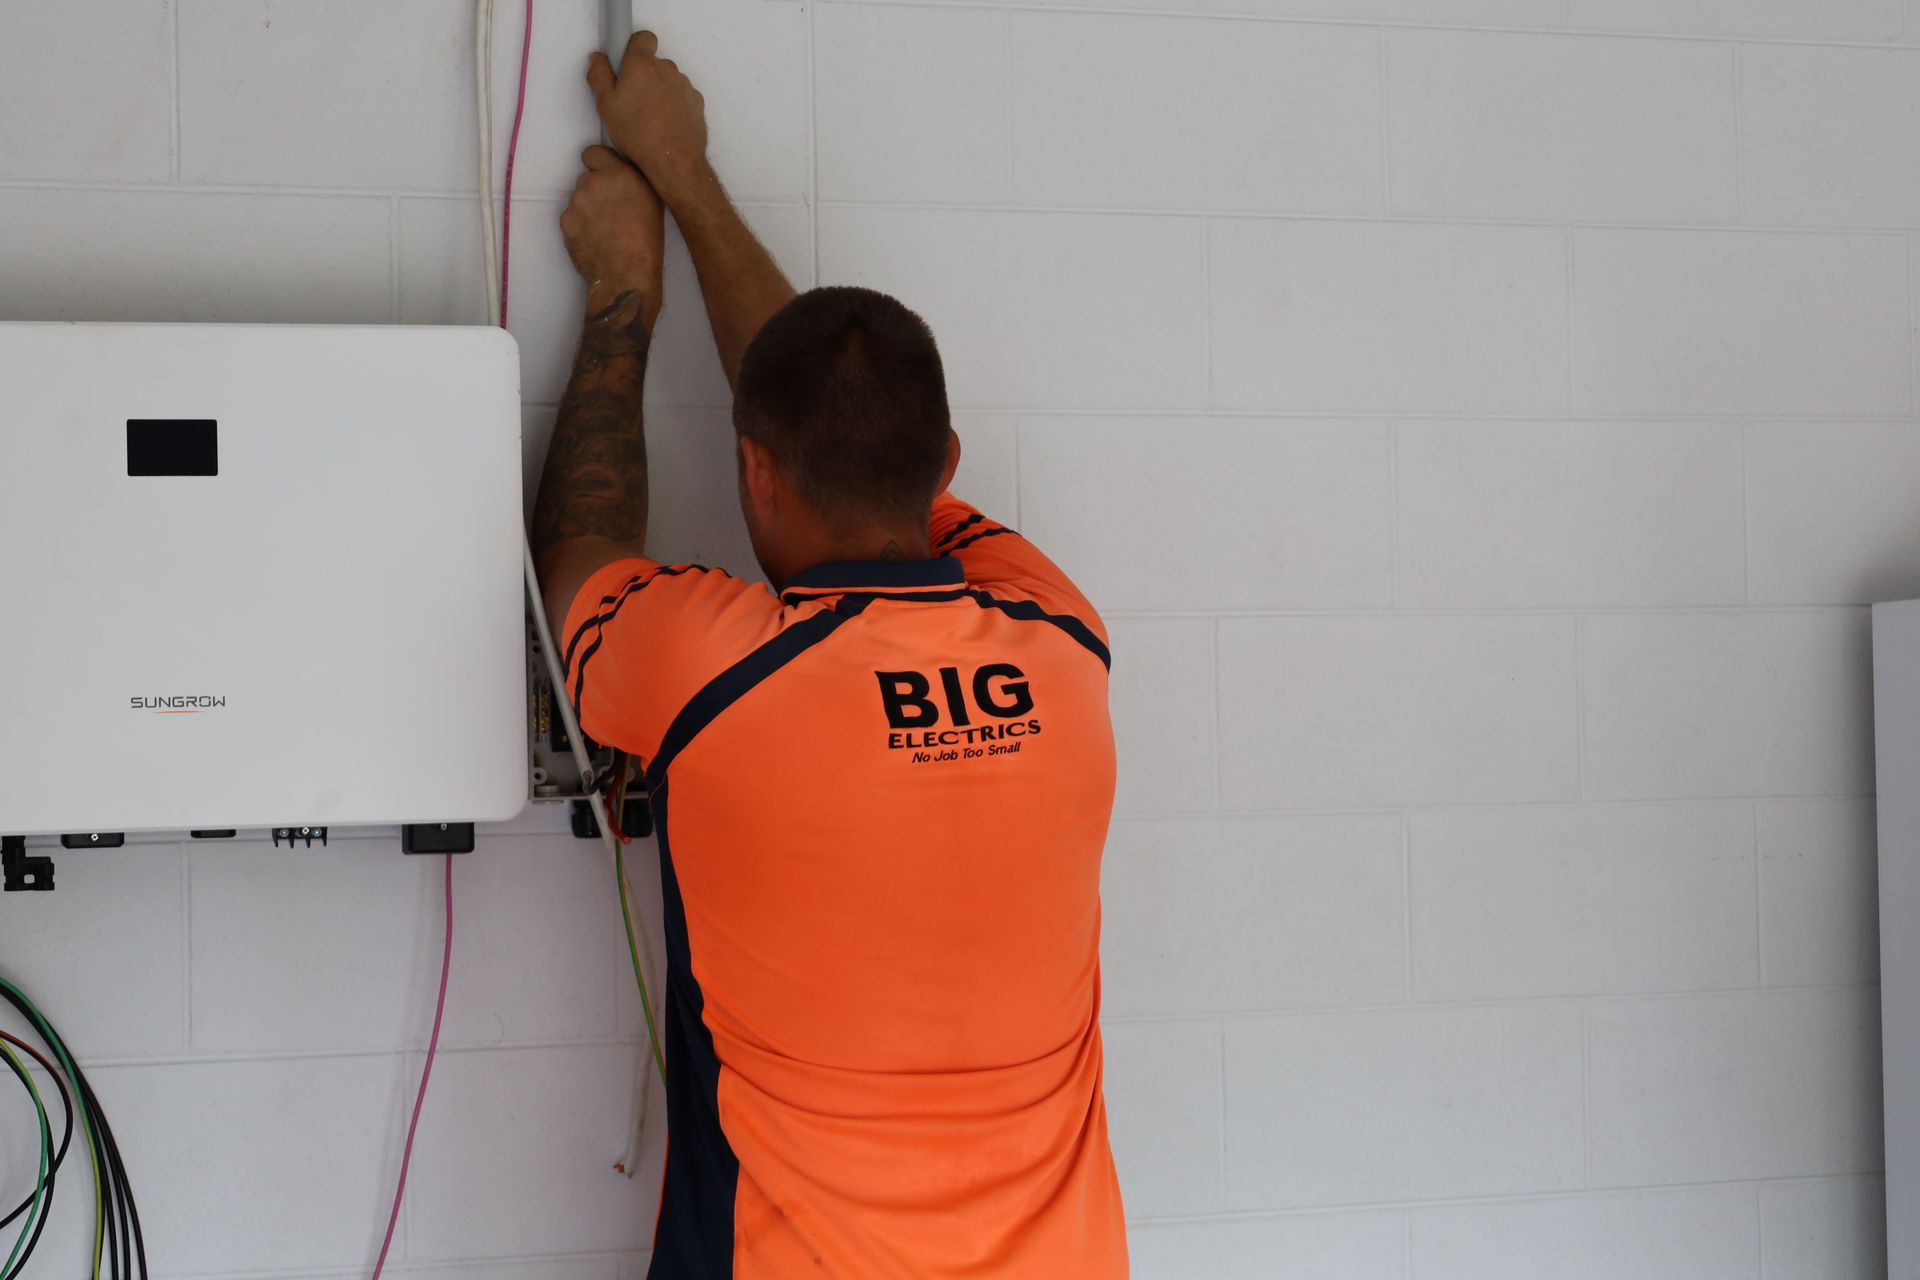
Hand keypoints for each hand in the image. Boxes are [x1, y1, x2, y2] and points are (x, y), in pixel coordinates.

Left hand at [560, 145, 664, 328]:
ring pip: (578, 200)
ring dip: (587, 210)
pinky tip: (594, 241)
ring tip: (603, 231)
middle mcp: (594, 182)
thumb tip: (621, 176)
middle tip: (609, 212)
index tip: (603, 177)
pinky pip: (571, 219)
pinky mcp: (565, 222)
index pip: (592, 152)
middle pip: (586, 178)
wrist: (627, 274)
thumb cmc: (647, 241)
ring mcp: (576, 202)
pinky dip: (579, 227)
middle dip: (595, 191)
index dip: (596, 165)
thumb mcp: (652, 201)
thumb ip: (632, 180)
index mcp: (619, 173)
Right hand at [587, 31, 709, 202]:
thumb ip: (599, 75)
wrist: (674, 161)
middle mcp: (667, 69)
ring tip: (648, 118)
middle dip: (643, 77)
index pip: (642, 37)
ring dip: (658, 93)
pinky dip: (673, 106)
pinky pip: (681, 97)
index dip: (634, 47)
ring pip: (668, 81)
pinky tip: (663, 124)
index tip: (626, 61)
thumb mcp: (605, 106)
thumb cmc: (640, 135)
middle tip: (631, 101)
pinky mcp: (696, 102)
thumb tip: (598, 60)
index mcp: (642, 65)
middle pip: (653, 63)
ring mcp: (684, 85)